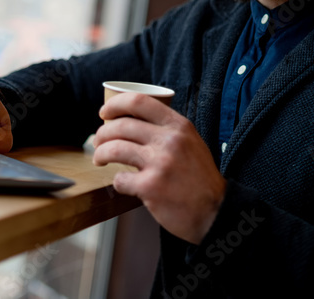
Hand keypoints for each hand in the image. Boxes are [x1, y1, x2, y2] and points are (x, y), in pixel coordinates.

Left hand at [92, 92, 226, 243]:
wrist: (216, 211)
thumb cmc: (199, 179)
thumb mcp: (191, 143)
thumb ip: (167, 130)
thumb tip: (132, 120)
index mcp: (179, 126)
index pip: (139, 101)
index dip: (115, 104)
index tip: (104, 112)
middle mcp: (169, 141)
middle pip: (121, 125)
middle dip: (102, 133)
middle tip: (98, 141)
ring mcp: (160, 163)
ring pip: (115, 149)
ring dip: (101, 153)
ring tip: (99, 158)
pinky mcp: (151, 187)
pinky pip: (120, 179)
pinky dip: (117, 181)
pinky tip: (123, 183)